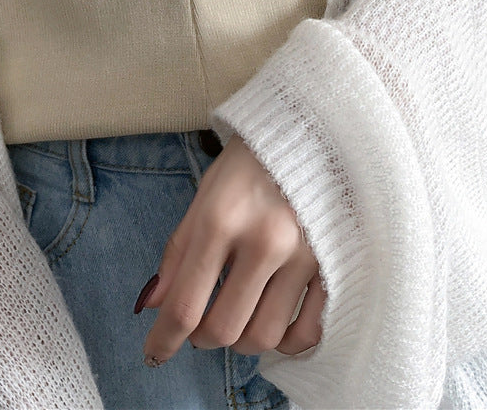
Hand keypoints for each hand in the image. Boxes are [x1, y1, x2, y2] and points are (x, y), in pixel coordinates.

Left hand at [139, 133, 324, 365]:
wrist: (312, 132)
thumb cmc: (250, 163)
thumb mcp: (204, 194)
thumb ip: (179, 251)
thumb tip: (154, 304)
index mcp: (222, 219)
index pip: (186, 303)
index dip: (163, 339)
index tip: (154, 354)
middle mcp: (264, 241)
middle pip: (224, 328)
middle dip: (201, 339)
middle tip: (197, 328)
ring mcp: (303, 256)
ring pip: (265, 337)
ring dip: (240, 340)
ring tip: (234, 318)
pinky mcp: (332, 264)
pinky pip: (307, 332)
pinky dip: (284, 342)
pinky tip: (270, 322)